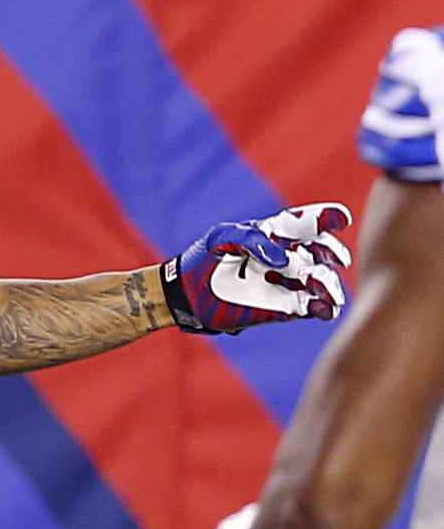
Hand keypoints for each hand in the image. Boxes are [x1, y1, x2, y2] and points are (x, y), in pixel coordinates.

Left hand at [163, 203, 351, 333]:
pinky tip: (327, 310)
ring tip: (323, 290)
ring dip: (329, 285)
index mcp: (277, 233)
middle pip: (323, 251)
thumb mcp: (223, 238)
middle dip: (333, 253)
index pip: (308, 221)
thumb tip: (282, 259)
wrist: (186, 294)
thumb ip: (253, 239)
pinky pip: (312, 307)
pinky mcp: (285, 308)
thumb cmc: (205, 259)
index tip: (341, 220)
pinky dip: (323, 308)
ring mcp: (289, 282)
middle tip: (336, 260)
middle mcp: (289, 256)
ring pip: (321, 281)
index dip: (327, 218)